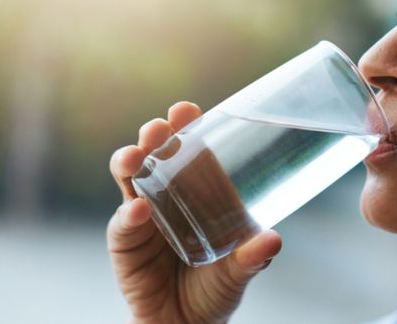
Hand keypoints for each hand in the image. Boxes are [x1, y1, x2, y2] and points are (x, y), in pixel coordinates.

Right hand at [107, 101, 281, 323]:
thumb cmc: (216, 288)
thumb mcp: (240, 271)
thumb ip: (253, 257)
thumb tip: (273, 239)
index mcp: (197, 191)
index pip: (189, 149)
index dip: (185, 126)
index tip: (187, 109)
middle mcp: (166, 195)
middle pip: (154, 154)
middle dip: (153, 135)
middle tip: (159, 129)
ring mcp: (142, 216)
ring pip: (129, 179)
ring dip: (129, 162)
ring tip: (136, 157)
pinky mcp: (125, 243)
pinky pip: (123, 225)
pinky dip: (128, 216)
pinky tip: (137, 211)